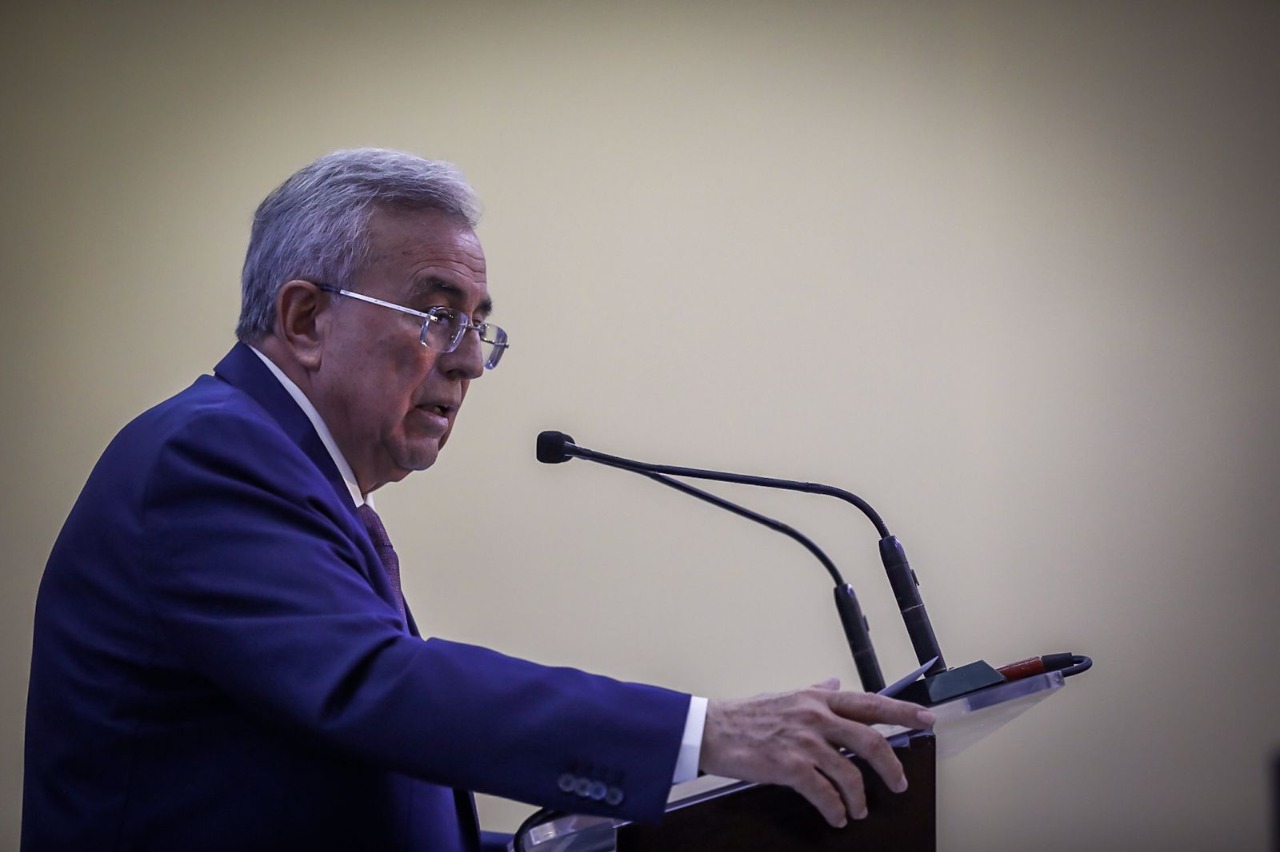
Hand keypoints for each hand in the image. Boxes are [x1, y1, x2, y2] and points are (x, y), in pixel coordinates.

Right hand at [699, 678, 934, 827]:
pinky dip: (835, 810)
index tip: (929, 719)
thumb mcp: (787, 695)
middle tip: (900, 785)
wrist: (711, 729)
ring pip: (849, 774)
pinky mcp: (788, 766)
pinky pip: (823, 793)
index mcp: (818, 698)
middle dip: (891, 767)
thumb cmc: (748, 714)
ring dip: (860, 798)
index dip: (903, 712)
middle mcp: (816, 716)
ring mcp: (803, 741)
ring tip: (858, 811)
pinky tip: (836, 818)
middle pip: (870, 741)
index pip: (870, 703)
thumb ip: (815, 691)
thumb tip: (835, 682)